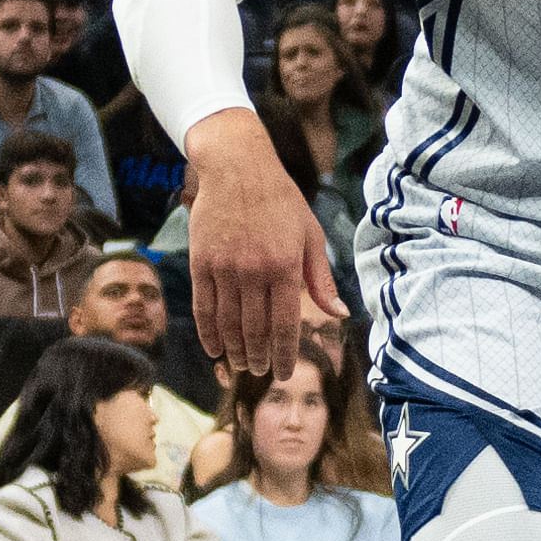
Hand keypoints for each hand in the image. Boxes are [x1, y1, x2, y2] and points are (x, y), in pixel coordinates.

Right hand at [183, 112, 344, 374]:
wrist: (237, 167)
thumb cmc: (281, 201)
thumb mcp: (311, 235)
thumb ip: (321, 279)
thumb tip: (338, 314)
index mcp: (285, 266)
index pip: (284, 325)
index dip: (282, 355)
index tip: (281, 373)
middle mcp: (254, 270)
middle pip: (254, 330)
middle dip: (257, 357)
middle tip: (260, 371)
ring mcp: (224, 267)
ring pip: (227, 323)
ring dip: (234, 350)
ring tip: (240, 365)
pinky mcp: (201, 262)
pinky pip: (203, 307)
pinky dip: (208, 333)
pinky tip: (214, 348)